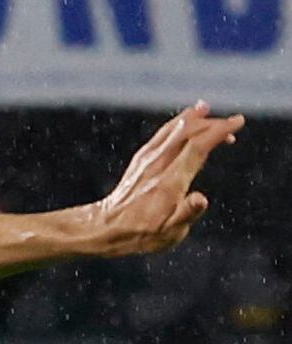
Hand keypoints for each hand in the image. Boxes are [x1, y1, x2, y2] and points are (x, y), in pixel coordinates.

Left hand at [77, 103, 244, 257]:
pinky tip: (185, 119)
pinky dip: (177, 123)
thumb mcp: (169, 232)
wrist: (104, 228)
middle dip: (212, 123)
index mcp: (170, 182)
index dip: (219, 131)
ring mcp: (146, 161)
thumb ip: (187, 214)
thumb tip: (201, 199)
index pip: (198, 147)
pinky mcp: (139, 160)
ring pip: (173, 130)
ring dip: (193, 118)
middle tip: (233, 124)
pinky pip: (161, 134)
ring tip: (208, 109)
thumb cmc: (141, 234)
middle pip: (187, 132)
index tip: (238, 122)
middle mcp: (157, 166)